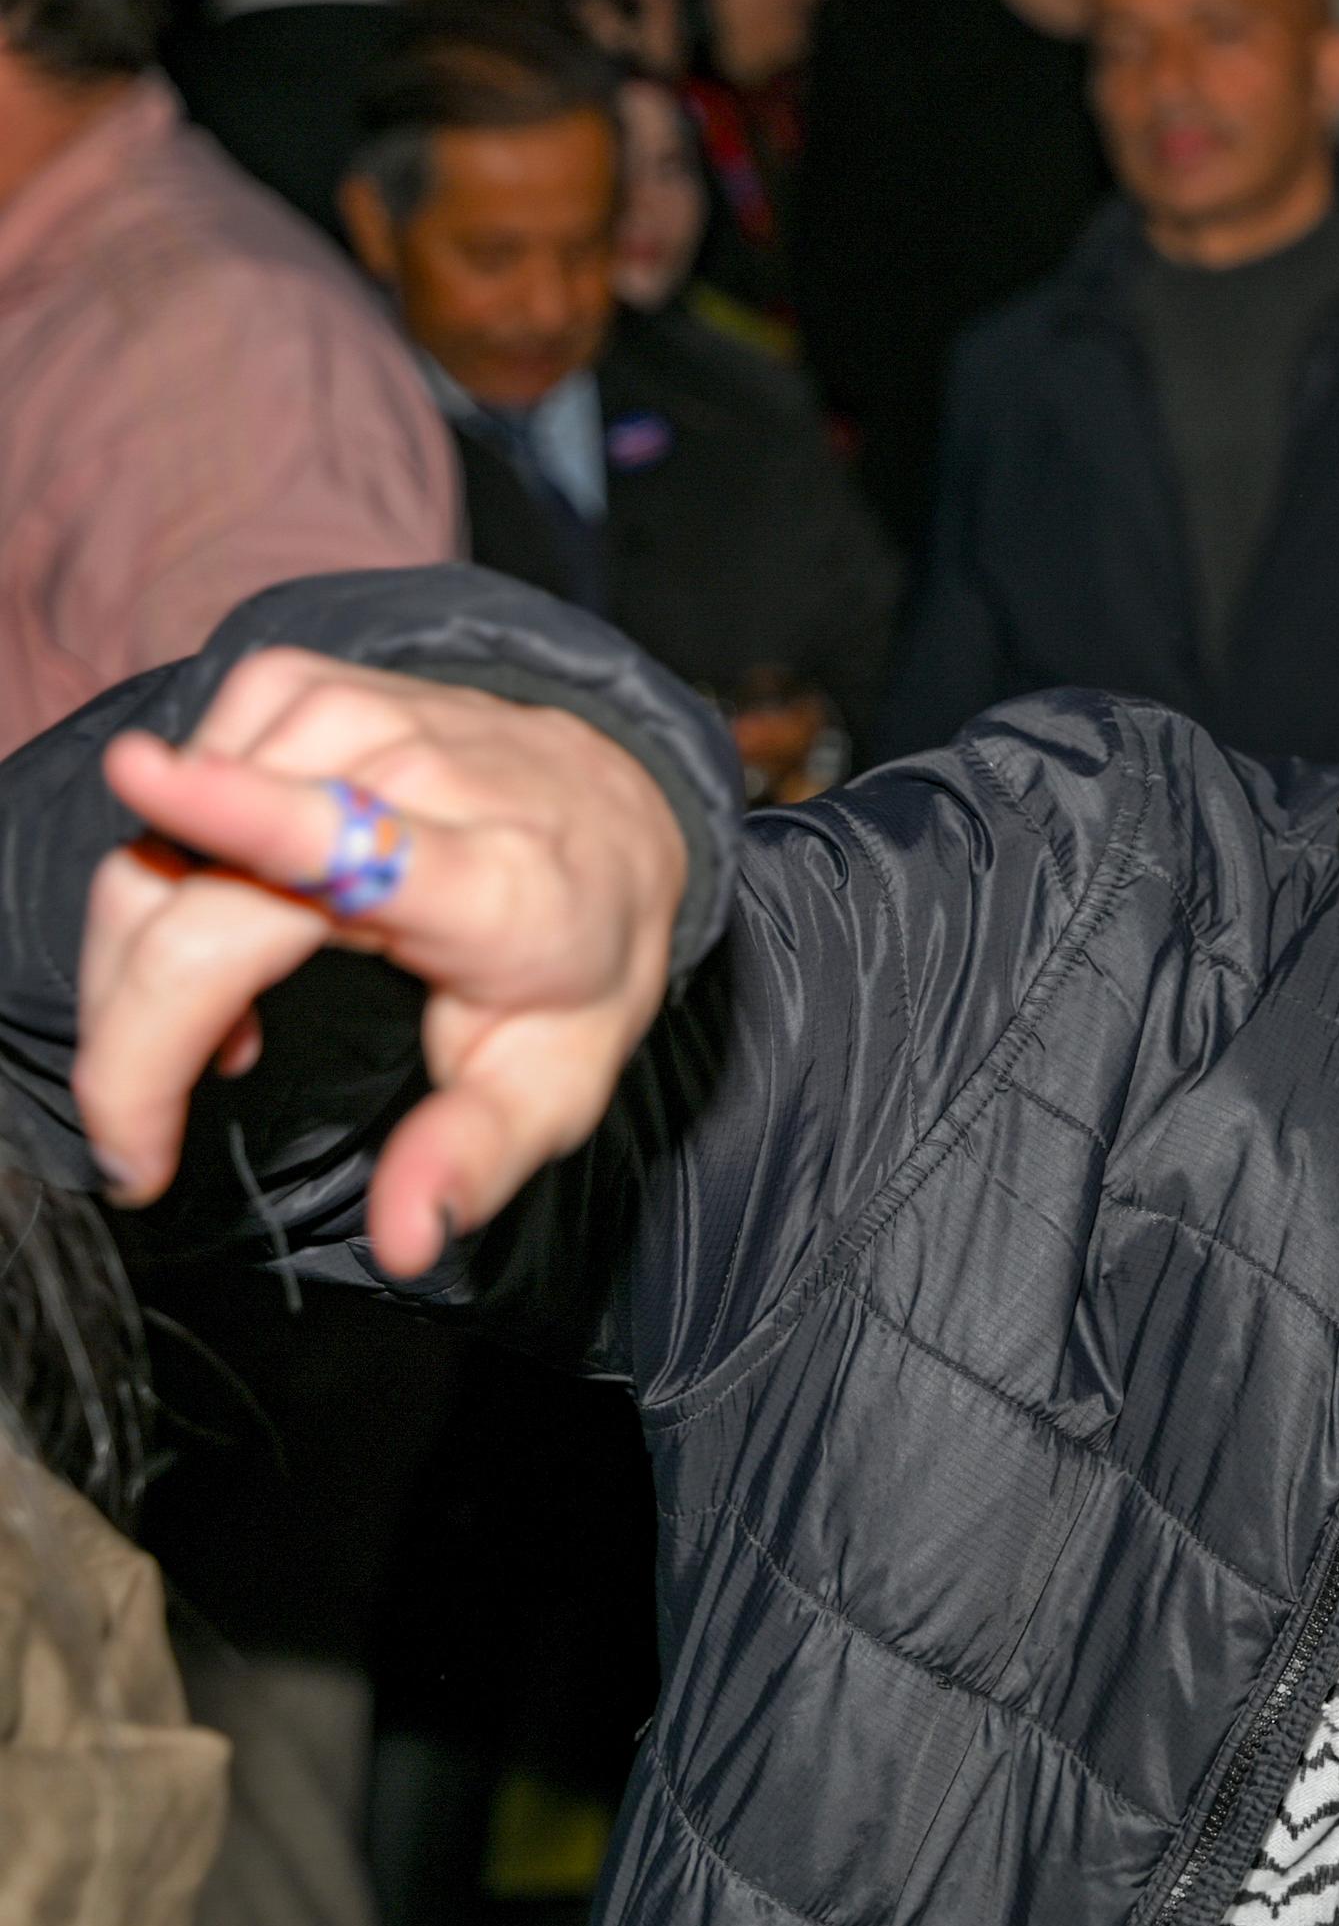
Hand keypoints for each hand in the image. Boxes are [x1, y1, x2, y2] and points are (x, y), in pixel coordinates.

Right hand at [78, 649, 689, 1277]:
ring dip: (146, 968)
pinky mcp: (296, 683)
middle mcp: (419, 778)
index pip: (356, 840)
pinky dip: (165, 878)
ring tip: (233, 1032)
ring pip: (157, 852)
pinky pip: (168, 793)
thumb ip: (476, 1156)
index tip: (149, 780)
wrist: (620, 813)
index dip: (243, 810)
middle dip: (133, 1043)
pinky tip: (231, 928)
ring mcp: (352, 714)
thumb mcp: (558, 1078)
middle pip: (203, 900)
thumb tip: (405, 1242)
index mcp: (490, 881)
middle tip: (139, 1148)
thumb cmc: (574, 956)